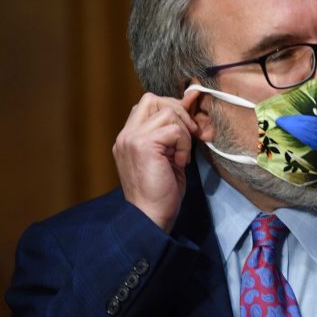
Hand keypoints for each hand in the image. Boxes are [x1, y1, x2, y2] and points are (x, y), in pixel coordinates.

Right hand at [113, 90, 200, 232]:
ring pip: (167, 112)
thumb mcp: (168, 155)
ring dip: (183, 133)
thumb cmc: (161, 192)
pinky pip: (175, 130)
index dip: (172, 108)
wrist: (151, 217)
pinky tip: (179, 162)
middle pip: (153, 99)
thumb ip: (174, 130)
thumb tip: (191, 101)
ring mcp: (131, 138)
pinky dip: (183, 145)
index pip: (148, 104)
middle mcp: (126, 135)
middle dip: (178, 112)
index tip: (186, 128)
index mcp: (128, 137)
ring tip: (181, 155)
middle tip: (189, 136)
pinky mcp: (143, 145)